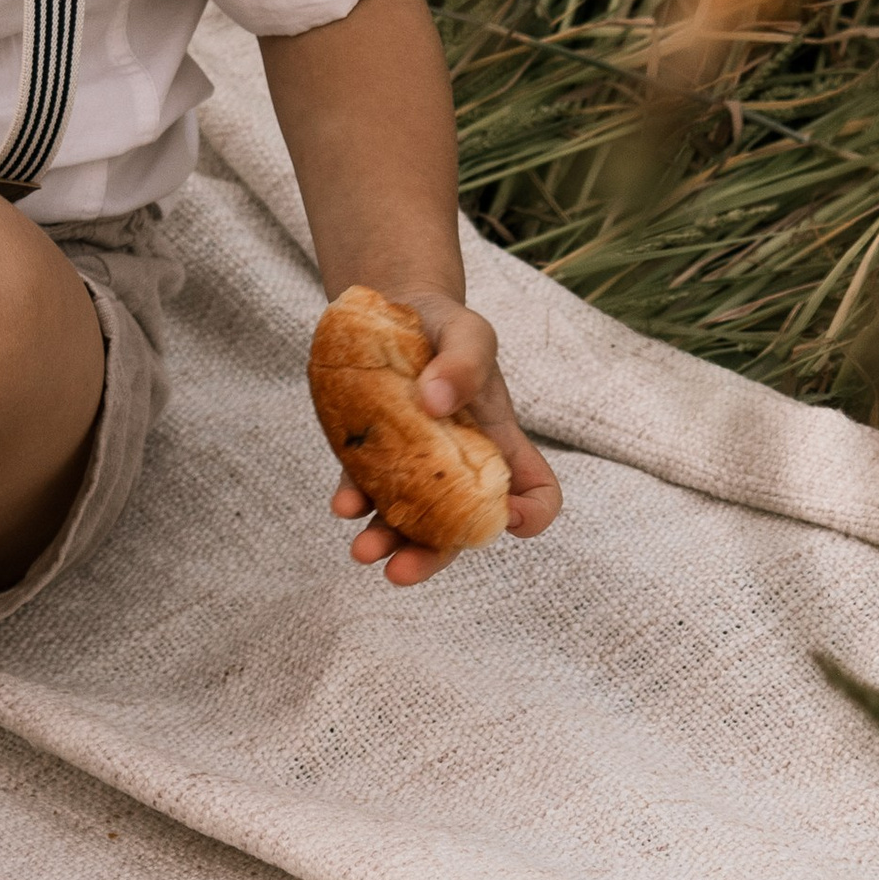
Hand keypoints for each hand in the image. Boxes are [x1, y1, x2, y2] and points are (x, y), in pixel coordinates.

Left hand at [328, 293, 560, 586]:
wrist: (394, 307)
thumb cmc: (445, 326)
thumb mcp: (468, 330)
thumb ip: (464, 362)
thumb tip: (436, 402)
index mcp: (500, 442)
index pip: (535, 493)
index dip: (530, 514)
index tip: (508, 518)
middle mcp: (460, 466)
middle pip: (459, 527)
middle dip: (432, 556)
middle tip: (401, 571)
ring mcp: (415, 464)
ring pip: (407, 519)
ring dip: (387, 541)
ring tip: (363, 552)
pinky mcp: (373, 452)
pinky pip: (365, 486)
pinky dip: (355, 501)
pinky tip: (343, 505)